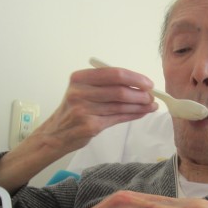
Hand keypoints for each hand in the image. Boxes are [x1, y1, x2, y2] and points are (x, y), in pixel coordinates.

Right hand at [0, 66, 157, 196]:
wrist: (56, 134)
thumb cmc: (73, 110)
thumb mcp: (82, 91)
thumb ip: (105, 85)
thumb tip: (138, 85)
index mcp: (79, 78)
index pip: (113, 73)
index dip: (134, 78)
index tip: (148, 83)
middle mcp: (80, 92)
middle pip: (119, 90)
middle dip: (140, 93)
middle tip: (152, 96)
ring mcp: (84, 110)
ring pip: (121, 105)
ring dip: (140, 105)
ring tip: (151, 105)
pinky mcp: (90, 126)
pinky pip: (118, 118)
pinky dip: (133, 115)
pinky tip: (142, 113)